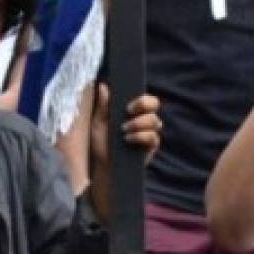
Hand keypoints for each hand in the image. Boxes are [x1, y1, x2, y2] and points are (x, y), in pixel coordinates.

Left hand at [87, 84, 161, 222]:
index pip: (145, 98)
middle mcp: (144, 120)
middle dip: (144, 105)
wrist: (104, 167)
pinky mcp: (151, 147)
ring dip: (139, 123)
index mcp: (133, 112)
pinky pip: (153, 137)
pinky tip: (128, 139)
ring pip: (155, 120)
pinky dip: (141, 136)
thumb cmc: (101, 145)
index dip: (141, 98)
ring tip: (124, 131)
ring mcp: (149, 133)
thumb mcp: (99, 124)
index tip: (128, 106)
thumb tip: (104, 86)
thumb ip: (103, 106)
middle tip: (128, 112)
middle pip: (155, 104)